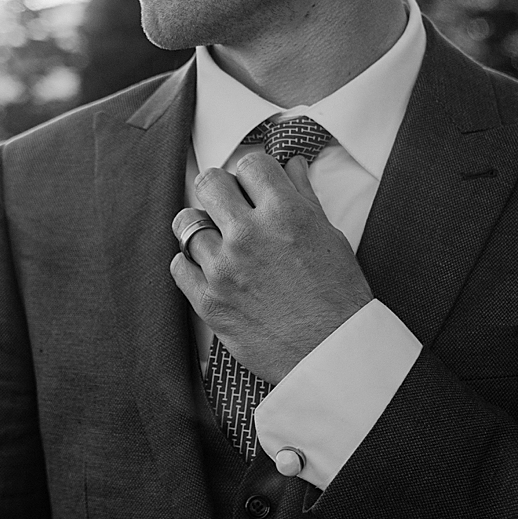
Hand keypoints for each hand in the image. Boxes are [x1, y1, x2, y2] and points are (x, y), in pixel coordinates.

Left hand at [170, 153, 372, 384]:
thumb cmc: (340, 297)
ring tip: (218, 241)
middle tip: (230, 207)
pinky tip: (209, 270)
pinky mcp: (208, 300)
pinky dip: (190, 264)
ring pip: (186, 222)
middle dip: (220, 190)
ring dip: (202, 228)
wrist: (333, 355)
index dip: (253, 173)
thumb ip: (305, 196)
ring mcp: (223, 267)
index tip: (255, 187)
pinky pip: (177, 265)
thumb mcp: (331, 238)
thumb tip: (292, 165)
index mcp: (284, 213)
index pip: (250, 163)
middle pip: (208, 182)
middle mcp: (249, 234)